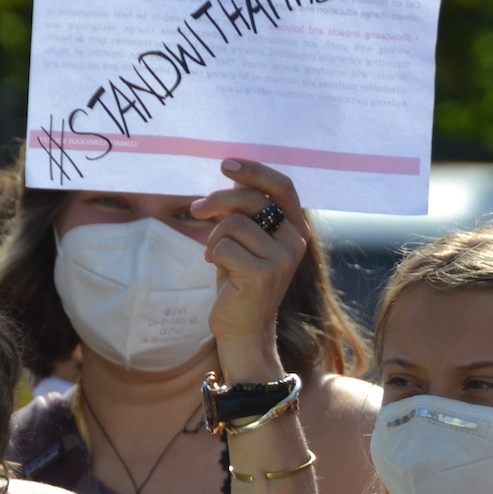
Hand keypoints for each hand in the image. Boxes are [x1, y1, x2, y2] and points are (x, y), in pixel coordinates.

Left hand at [191, 159, 307, 382]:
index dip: (254, 170)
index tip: (225, 164)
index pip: (281, 187)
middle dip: (218, 200)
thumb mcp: (246, 241)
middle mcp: (295, 241)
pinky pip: (223, 246)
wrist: (243, 329)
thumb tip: (226, 181)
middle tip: (197, 210)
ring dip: (214, 238)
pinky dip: (213, 256)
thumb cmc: (240, 281)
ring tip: (215, 256)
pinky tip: (219, 272)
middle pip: (252, 200)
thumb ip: (245, 213)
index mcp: (296, 229)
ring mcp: (282, 258)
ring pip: (233, 224)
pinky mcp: (262, 274)